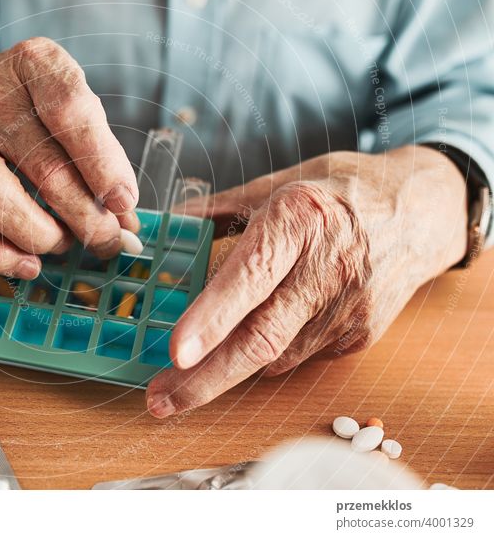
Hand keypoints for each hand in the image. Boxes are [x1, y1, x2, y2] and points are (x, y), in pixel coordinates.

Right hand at [0, 37, 138, 278]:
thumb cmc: (25, 109)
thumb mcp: (66, 109)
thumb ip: (100, 157)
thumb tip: (127, 222)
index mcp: (32, 64)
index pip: (70, 110)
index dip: (102, 162)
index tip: (123, 202)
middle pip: (43, 165)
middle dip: (85, 216)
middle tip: (107, 240)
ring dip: (40, 234)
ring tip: (63, 244)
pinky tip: (27, 264)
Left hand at [146, 146, 467, 417]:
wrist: (423, 213)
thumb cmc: (343, 191)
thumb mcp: (282, 182)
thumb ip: (222, 207)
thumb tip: (171, 220)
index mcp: (300, 219)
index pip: (250, 276)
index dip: (212, 318)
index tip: (176, 352)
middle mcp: (327, 268)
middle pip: (261, 337)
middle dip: (204, 378)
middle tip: (160, 400)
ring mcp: (349, 308)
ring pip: (275, 356)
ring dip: (227, 371)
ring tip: (190, 376)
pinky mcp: (361, 335)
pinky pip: (299, 356)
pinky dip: (268, 356)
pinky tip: (255, 342)